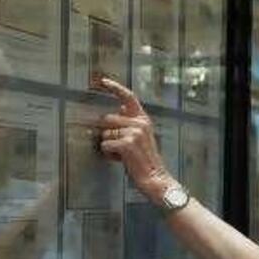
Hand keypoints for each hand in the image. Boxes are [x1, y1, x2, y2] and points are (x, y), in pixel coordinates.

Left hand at [93, 76, 177, 203]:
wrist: (155, 178)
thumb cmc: (144, 160)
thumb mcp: (140, 138)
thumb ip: (128, 124)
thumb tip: (110, 116)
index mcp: (144, 119)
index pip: (129, 98)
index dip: (115, 88)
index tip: (102, 81)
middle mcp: (140, 123)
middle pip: (108, 119)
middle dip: (107, 133)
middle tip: (120, 147)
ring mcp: (134, 133)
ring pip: (105, 133)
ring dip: (109, 146)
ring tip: (122, 155)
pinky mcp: (127, 143)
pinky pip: (105, 145)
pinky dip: (108, 154)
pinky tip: (120, 160)